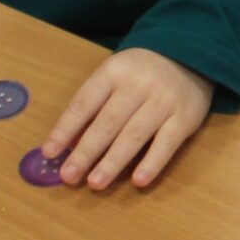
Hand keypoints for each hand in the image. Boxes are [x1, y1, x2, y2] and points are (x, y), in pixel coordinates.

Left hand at [40, 49, 210, 190]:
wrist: (190, 55)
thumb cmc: (142, 73)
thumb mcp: (114, 76)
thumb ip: (94, 105)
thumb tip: (70, 144)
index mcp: (113, 72)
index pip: (84, 103)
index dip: (65, 129)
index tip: (49, 152)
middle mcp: (138, 85)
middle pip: (107, 123)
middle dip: (85, 152)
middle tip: (68, 176)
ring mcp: (163, 101)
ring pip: (133, 135)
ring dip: (112, 162)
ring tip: (95, 183)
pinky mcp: (185, 118)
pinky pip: (166, 144)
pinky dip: (152, 163)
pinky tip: (138, 181)